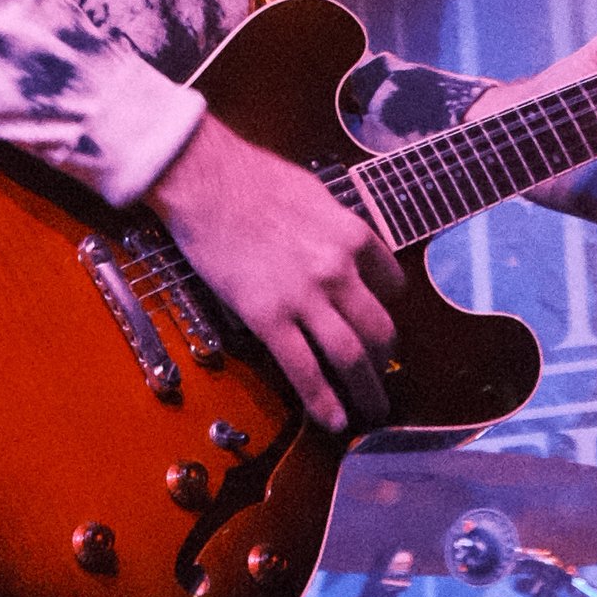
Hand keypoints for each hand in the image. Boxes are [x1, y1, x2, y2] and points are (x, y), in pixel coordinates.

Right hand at [148, 113, 400, 433]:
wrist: (204, 178)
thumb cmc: (251, 177)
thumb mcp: (313, 194)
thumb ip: (335, 226)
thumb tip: (343, 246)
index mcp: (353, 236)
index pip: (392, 284)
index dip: (389, 307)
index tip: (381, 321)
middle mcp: (338, 270)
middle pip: (379, 330)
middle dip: (386, 361)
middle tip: (384, 378)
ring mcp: (304, 297)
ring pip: (351, 357)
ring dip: (366, 391)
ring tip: (372, 412)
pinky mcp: (268, 317)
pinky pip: (304, 370)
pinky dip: (323, 401)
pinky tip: (334, 419)